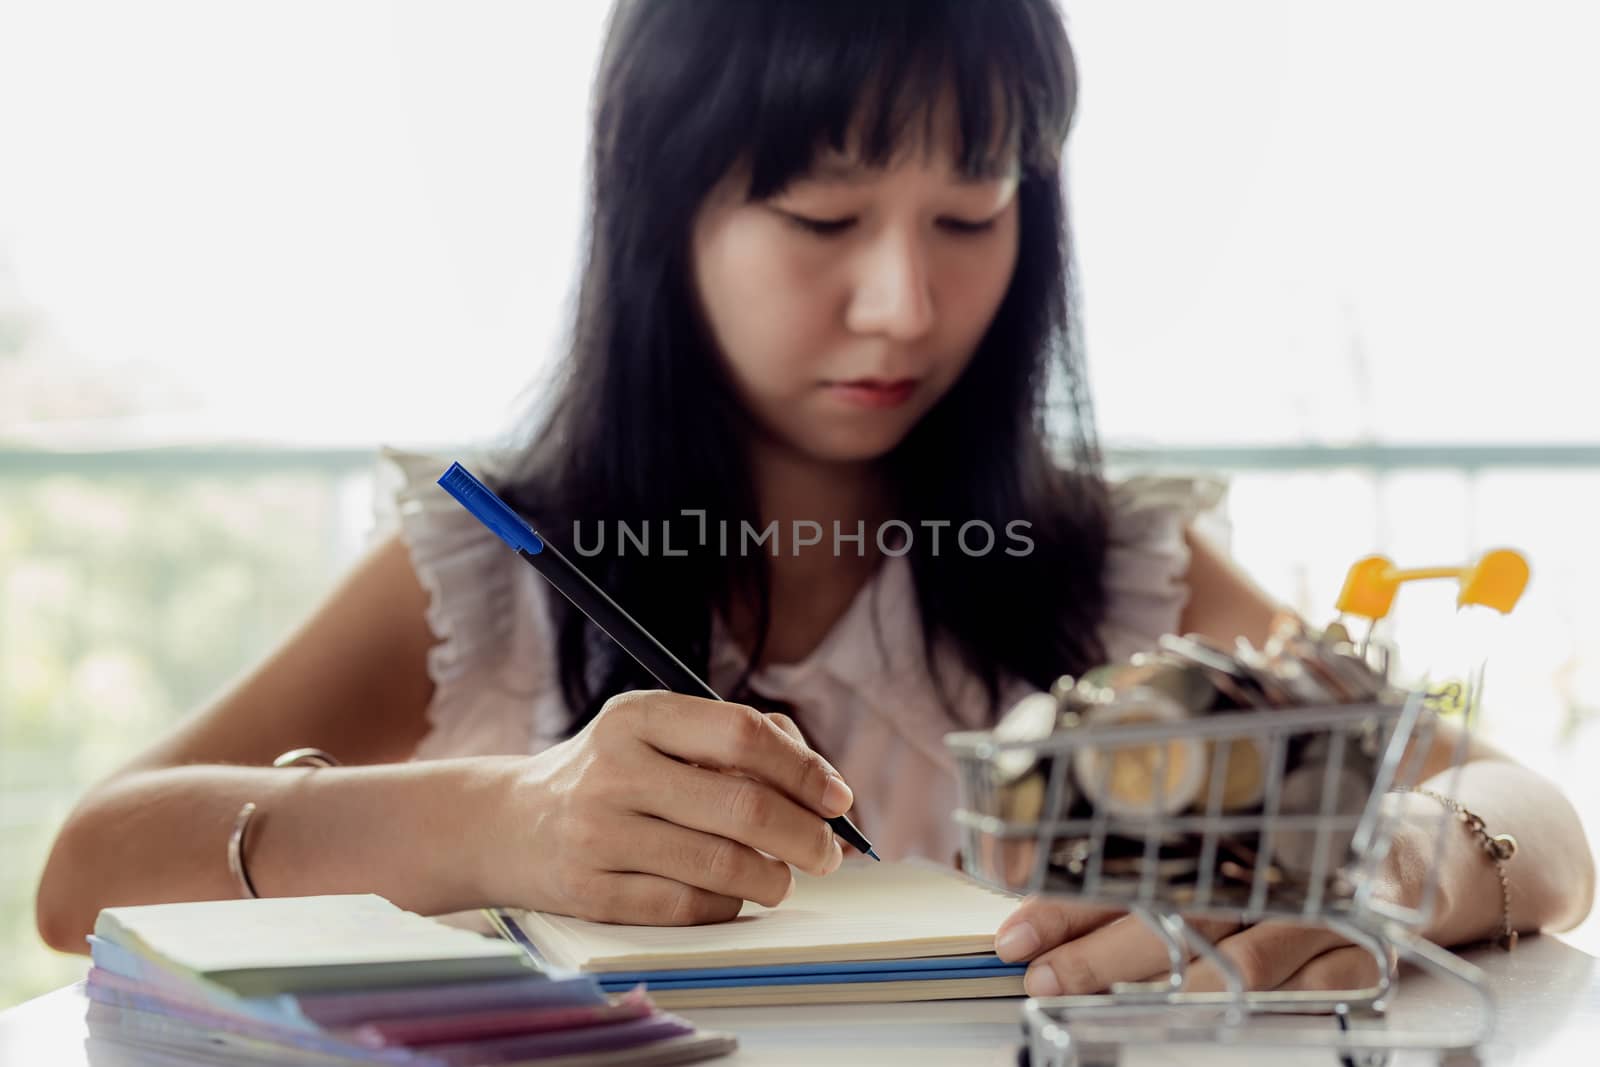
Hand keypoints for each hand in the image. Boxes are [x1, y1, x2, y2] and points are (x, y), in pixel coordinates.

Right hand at [490, 691, 852, 924]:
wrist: (509, 824)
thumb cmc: (612, 775)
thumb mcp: (657, 733)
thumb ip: (738, 741)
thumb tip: (825, 788)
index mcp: (638, 716)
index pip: (741, 735)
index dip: (803, 769)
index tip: (837, 798)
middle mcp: (615, 770)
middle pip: (743, 807)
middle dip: (804, 836)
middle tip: (826, 853)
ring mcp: (599, 833)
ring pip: (722, 866)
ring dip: (772, 878)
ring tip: (780, 878)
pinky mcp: (591, 892)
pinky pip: (688, 907)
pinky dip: (726, 906)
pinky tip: (730, 895)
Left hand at [994, 798, 1433, 995]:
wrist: (1420, 845)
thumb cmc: (1295, 846)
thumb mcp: (1220, 841)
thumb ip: (1150, 856)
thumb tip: (1043, 874)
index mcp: (1212, 838)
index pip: (1124, 873)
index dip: (1064, 904)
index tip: (1014, 933)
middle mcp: (1254, 871)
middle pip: (1166, 915)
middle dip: (1096, 952)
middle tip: (1040, 976)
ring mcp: (1309, 911)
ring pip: (1231, 952)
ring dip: (1164, 981)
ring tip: (1108, 1002)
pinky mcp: (1361, 951)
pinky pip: (1310, 984)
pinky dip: (1268, 1000)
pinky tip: (1222, 1015)